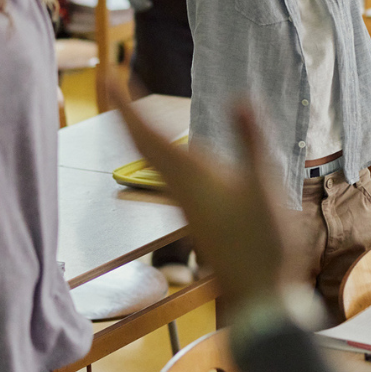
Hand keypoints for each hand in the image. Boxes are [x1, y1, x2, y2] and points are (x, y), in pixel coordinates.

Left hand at [117, 94, 290, 304]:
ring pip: (150, 161)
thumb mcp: (263, 187)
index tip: (107, 76)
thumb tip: (239, 98)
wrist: (258, 295)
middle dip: (124, 112)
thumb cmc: (263, 244)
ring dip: (137, 132)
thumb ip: (250, 142)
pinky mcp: (193, 214)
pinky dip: (156, 151)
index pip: (147, 134)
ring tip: (132, 110)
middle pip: (141, 145)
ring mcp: (184, 203)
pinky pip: (164, 173)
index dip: (125, 105)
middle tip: (111, 82)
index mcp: (191, 177)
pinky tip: (166, 153)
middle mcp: (179, 188)